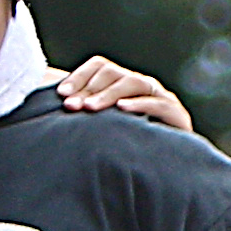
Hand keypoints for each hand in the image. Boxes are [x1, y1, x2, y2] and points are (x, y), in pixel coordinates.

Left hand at [53, 56, 193, 132]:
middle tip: (70, 106)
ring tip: (90, 108)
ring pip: (132, 83)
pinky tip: (122, 109)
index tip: (61, 94)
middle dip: (89, 88)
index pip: (100, 66)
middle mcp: (141, 84)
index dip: (79, 76)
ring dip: (108, 94)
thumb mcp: (106, 125)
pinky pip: (156, 103)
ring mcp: (160, 96)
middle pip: (113, 73)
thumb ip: (86, 112)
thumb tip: (54, 106)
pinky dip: (138, 105)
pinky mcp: (176, 113)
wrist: (172, 165)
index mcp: (123, 83)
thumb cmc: (132, 144)